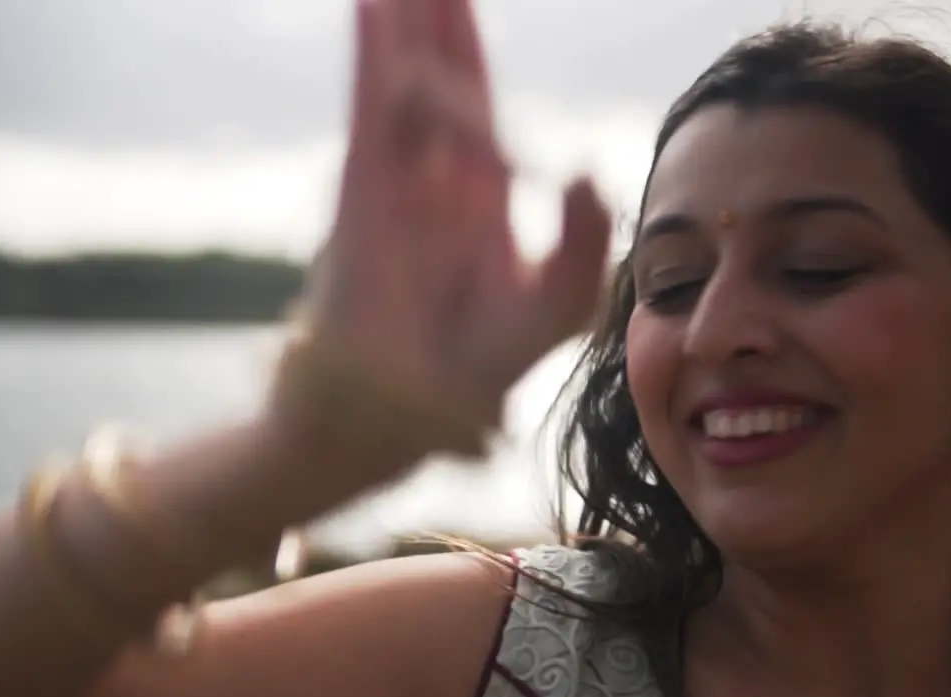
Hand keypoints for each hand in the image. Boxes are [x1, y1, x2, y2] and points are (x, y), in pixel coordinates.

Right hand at [281, 0, 610, 458]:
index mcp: (480, 196)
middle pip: (438, 77)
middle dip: (435, 19)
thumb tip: (585, 164)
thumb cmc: (483, 363)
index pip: (479, 102)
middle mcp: (435, 176)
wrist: (412, 402)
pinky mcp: (364, 186)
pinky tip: (375, 6)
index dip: (468, 46)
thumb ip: (583, 238)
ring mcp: (397, 176)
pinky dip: (374, 54)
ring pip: (402, 79)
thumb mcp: (557, 300)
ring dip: (404, 22)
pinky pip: (371, 104)